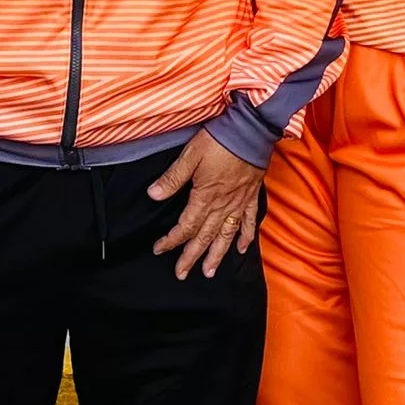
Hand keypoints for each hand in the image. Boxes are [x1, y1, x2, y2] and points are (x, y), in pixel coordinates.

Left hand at [148, 131, 266, 278]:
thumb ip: (172, 178)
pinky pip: (249, 222)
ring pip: (226, 236)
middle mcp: (222, 205)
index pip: (185, 226)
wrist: (250, 130)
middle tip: (182, 274)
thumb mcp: (190, 156)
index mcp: (205, 197)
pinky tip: (241, 249)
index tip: (159, 249)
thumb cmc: (219, 140)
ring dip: (217, 255)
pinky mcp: (251, 196)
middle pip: (204, 237)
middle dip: (191, 257)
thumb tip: (153, 195)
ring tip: (209, 271)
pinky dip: (246, 237)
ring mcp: (239, 203)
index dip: (171, 240)